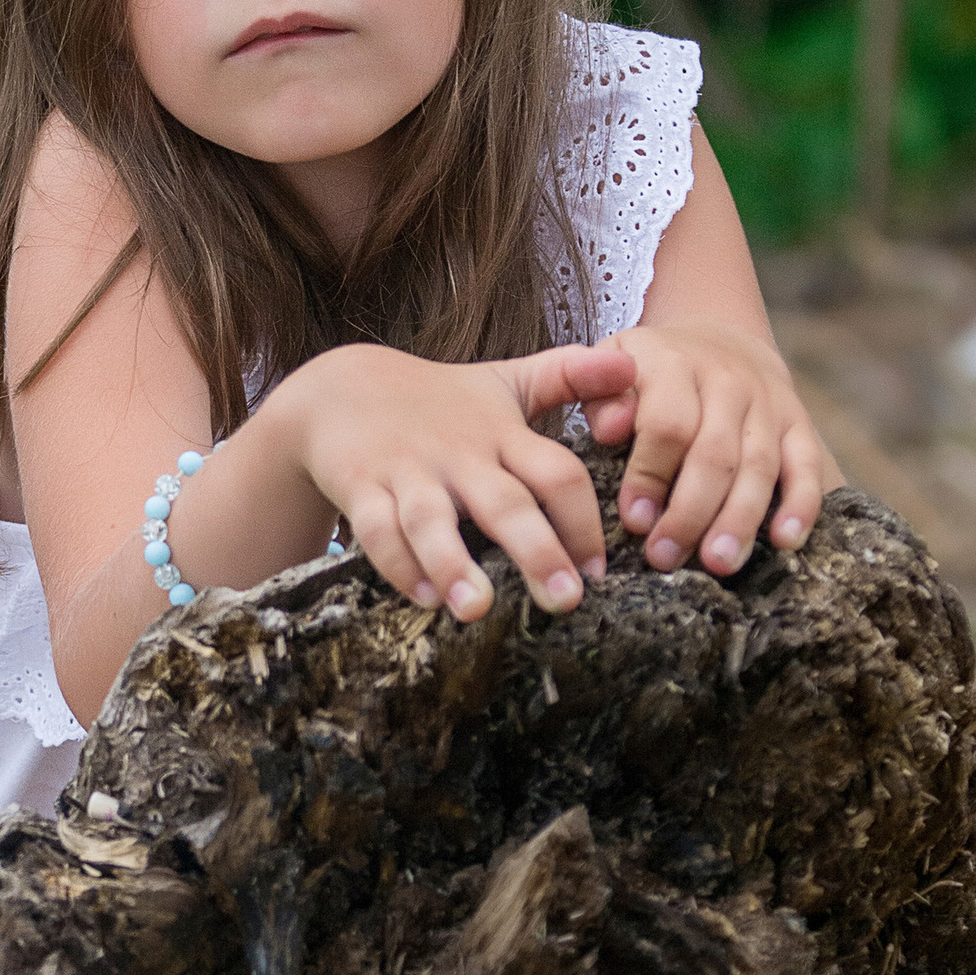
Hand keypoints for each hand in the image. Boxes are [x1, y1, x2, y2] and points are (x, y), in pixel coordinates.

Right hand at [285, 341, 637, 622]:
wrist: (341, 389)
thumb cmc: (439, 399)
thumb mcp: (505, 380)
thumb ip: (569, 375)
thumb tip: (634, 365)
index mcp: (501, 435)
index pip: (556, 472)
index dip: (582, 520)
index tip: (600, 571)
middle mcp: (458, 455)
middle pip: (503, 503)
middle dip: (536, 551)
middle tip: (565, 599)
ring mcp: (407, 471)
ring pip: (431, 520)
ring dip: (453, 564)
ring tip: (477, 609)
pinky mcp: (360, 486)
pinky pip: (375, 528)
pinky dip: (397, 562)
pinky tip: (422, 597)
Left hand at [579, 321, 834, 575]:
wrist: (714, 335)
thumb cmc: (647, 370)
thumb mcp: (611, 369)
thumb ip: (602, 398)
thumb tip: (609, 430)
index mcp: (672, 364)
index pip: (667, 424)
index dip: (650, 475)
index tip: (634, 521)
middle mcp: (725, 380)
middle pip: (714, 453)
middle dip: (690, 512)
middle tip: (665, 557)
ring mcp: (767, 402)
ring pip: (759, 466)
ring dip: (739, 519)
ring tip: (718, 563)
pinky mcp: (798, 423)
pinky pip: (806, 465)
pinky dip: (801, 505)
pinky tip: (785, 541)